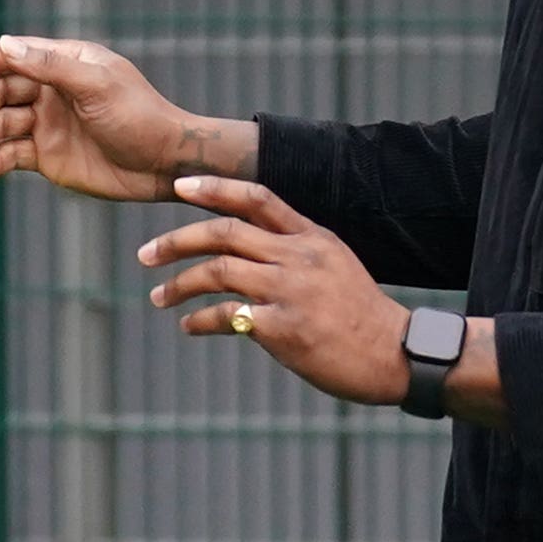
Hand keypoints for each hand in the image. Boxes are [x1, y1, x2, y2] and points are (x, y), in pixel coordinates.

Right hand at [0, 34, 222, 201]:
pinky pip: (11, 154)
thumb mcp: (96, 86)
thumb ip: (50, 66)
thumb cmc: (139, 117)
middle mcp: (51, 90)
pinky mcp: (48, 156)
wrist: (165, 164)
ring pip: (0, 125)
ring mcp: (47, 124)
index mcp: (63, 63)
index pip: (12, 56)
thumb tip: (4, 44)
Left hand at [140, 176, 414, 405]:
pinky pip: (226, 316)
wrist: (396, 355)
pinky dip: (200, 320)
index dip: (214, 188)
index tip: (178, 186)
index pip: (257, 197)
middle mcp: (299, 257)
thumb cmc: (361, 316)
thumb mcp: (335, 266)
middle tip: (146, 253)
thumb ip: (295, 252)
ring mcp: (291, 291)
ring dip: (179, 283)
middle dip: (177, 240)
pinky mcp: (283, 328)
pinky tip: (190, 326)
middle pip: (225, 232)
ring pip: (218, 272)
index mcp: (312, 237)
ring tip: (158, 297)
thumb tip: (249, 254)